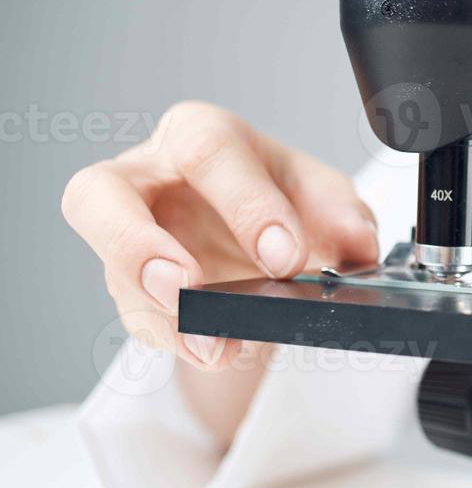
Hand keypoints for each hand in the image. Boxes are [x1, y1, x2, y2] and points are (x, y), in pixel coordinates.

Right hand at [62, 101, 378, 436]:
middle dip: (138, 246)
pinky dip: (174, 339)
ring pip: (111, 268)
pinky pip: (136, 316)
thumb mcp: (325, 197)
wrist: (266, 241)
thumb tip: (357, 244)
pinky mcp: (129, 287)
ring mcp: (127, 235)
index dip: (244, 206)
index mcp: (201, 135)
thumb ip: (344, 214)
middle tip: (187, 289)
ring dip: (160, 312)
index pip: (208, 153)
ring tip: (211, 344)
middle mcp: (147, 177)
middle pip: (98, 194)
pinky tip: (211, 351)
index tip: (285, 259)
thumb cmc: (283, 199)